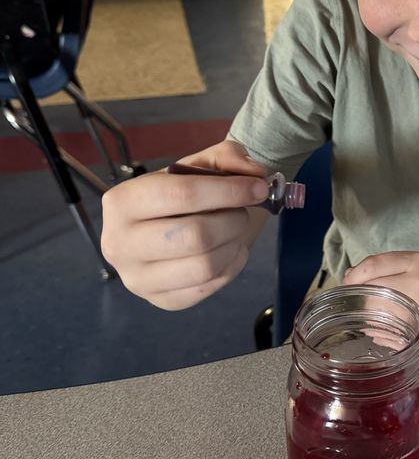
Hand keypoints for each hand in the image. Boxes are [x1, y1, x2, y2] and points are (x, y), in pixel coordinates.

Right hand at [101, 140, 269, 309]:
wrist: (173, 226)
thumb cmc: (185, 194)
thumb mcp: (201, 165)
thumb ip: (228, 157)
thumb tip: (254, 173)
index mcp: (122, 201)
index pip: (181, 195)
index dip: (228, 191)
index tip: (258, 188)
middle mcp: (120, 243)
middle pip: (194, 236)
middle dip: (232, 221)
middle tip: (243, 212)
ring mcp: (137, 278)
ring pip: (203, 267)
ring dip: (234, 245)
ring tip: (236, 232)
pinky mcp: (159, 300)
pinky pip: (206, 289)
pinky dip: (231, 268)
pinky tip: (232, 251)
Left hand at [343, 251, 418, 351]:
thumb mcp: (412, 268)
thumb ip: (382, 267)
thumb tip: (348, 277)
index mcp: (417, 261)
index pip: (372, 265)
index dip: (354, 276)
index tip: (347, 284)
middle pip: (372, 290)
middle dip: (362, 298)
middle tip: (365, 304)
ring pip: (375, 312)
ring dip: (368, 316)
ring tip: (377, 317)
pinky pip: (384, 332)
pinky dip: (377, 332)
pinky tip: (385, 330)